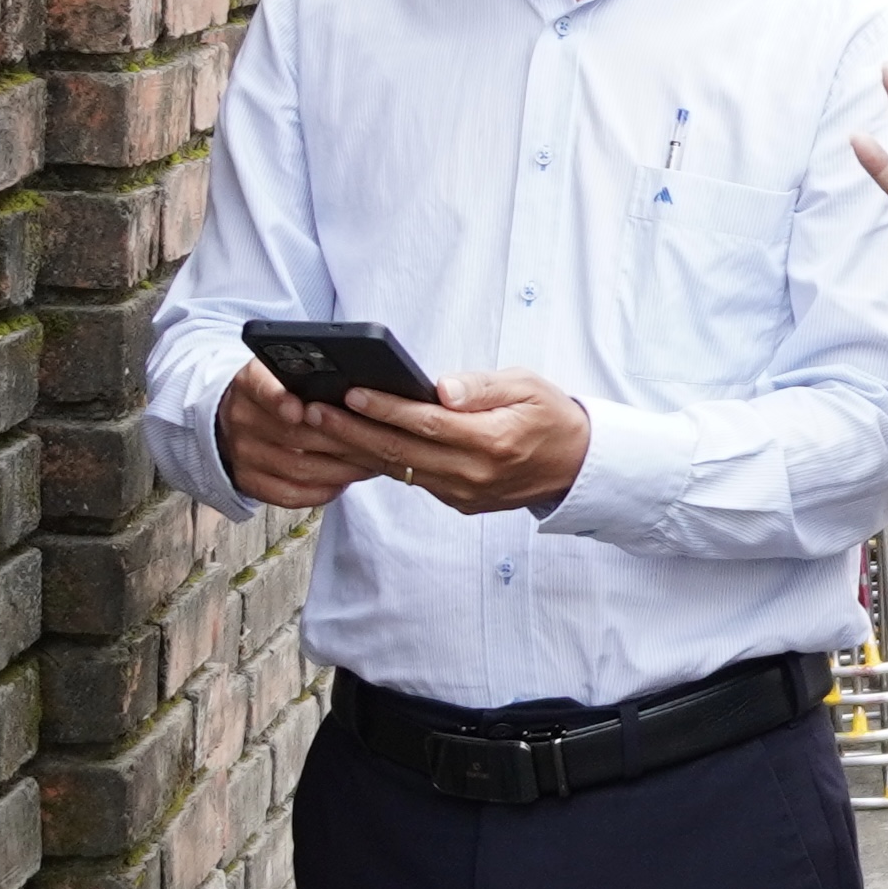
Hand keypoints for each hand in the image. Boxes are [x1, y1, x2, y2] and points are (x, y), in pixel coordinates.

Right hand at [216, 355, 366, 508]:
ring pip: (297, 467)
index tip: (299, 410)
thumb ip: (313, 376)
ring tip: (370, 464)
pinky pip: (288, 494)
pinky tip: (343, 483)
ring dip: (340, 470)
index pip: (263, 388)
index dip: (280, 400)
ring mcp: (242, 453)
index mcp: (251, 382)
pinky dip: (320, 491)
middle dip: (341, 440)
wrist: (241, 419)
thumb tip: (358, 389)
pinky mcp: (248, 482)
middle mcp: (241, 417)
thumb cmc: (281, 392)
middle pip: (294, 435)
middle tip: (376, 442)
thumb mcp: (287, 373)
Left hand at [221, 359, 591, 517]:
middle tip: (312, 412)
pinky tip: (352, 444)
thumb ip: (481, 387)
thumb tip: (441, 389)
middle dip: (352, 431)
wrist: (575, 465)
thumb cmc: (549, 414)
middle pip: (401, 452)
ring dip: (356, 449)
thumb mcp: (526, 386)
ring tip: (320, 428)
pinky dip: (379, 463)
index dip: (385, 409)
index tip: (351, 393)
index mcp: (492, 440)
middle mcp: (473, 473)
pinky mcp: (457, 502)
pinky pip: (410, 480)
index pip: (426, 424)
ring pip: (398, 471)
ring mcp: (463, 493)